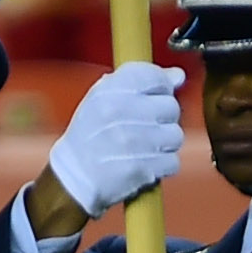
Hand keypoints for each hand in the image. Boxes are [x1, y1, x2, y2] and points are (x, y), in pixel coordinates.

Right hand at [45, 58, 184, 214]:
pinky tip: (146, 163)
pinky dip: (162, 165)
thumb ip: (140, 81)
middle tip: (146, 127)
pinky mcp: (142, 168)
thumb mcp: (102, 98)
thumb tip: (178, 76)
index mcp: (109, 91)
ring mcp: (133, 141)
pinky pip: (172, 161)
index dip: (161, 87)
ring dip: (164, 144)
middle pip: (171, 106)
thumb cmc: (89, 136)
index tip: (155, 96)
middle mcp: (121, 112)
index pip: (154, 76)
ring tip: (145, 147)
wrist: (74, 176)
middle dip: (163, 118)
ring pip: (175, 135)